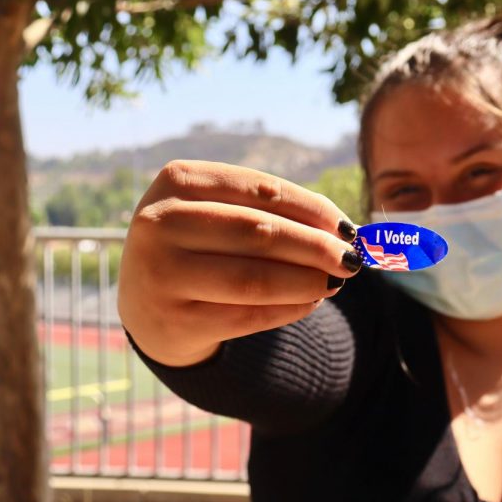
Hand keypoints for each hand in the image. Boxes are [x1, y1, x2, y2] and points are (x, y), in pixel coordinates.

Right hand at [117, 160, 361, 365]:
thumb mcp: (224, 214)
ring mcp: (160, 273)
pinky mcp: (172, 320)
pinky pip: (247, 316)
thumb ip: (276, 213)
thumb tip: (344, 232)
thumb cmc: (203, 246)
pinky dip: (288, 309)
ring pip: (254, 279)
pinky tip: (311, 302)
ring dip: (307, 282)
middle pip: (259, 233)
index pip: (262, 190)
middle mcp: (160, 222)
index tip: (348, 227)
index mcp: (179, 181)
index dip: (313, 209)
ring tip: (336, 282)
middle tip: (353, 259)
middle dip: (316, 248)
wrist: (148, 303)